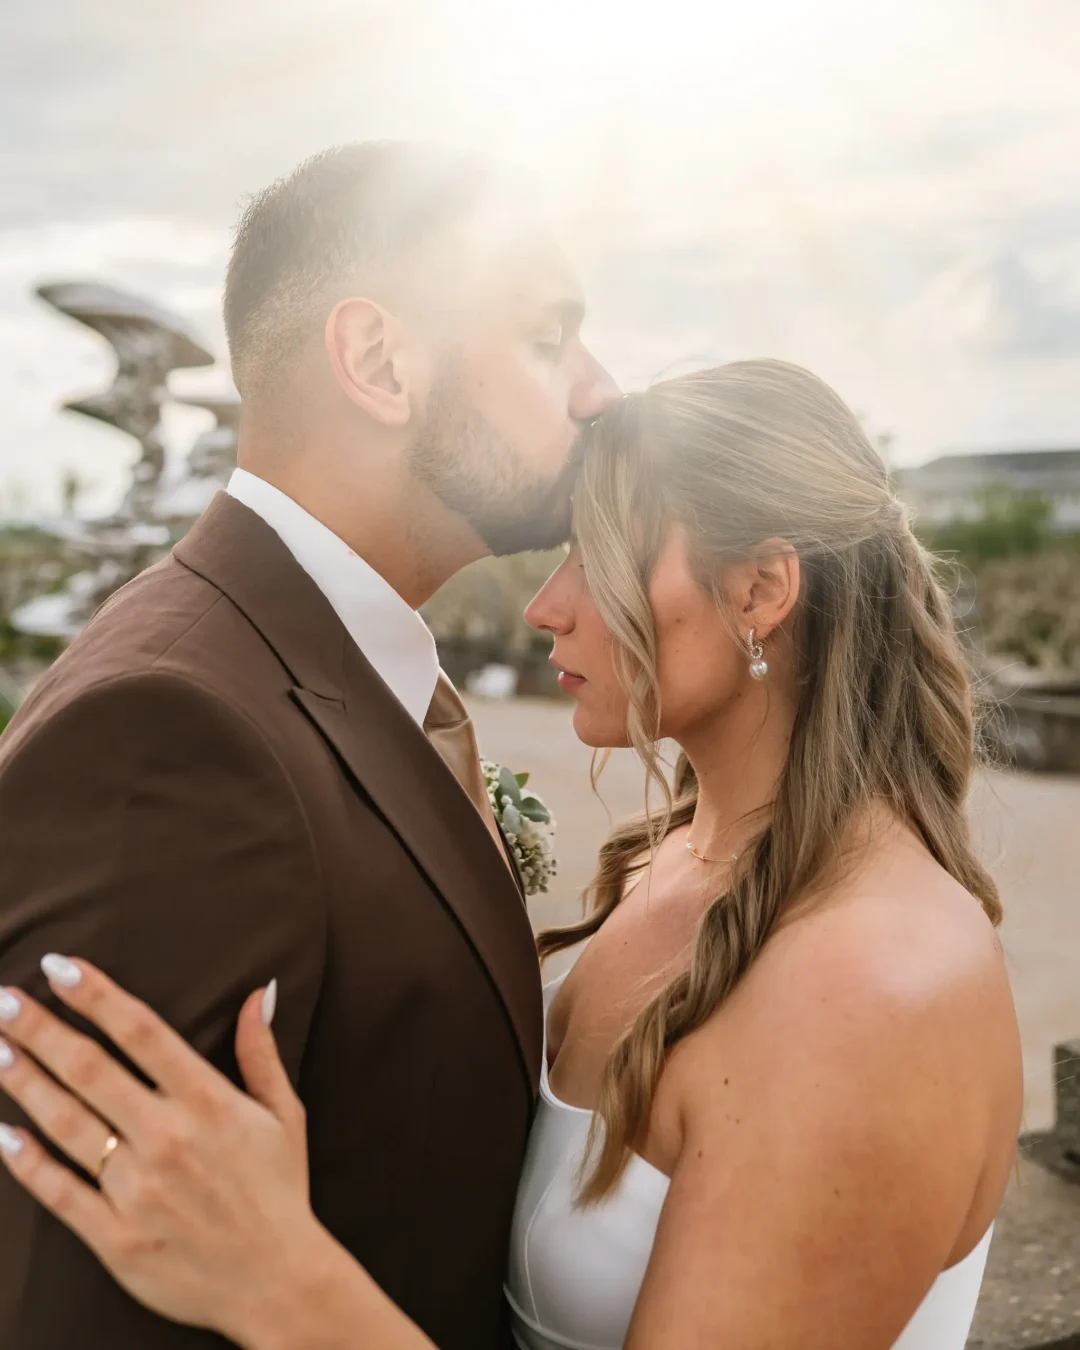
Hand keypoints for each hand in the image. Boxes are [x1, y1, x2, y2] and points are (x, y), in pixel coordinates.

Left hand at [0, 956, 329, 1345]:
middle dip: (40, 1030)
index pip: (142, 1032)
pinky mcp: (116, 1237)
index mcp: (209, 1102)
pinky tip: (3, 1133)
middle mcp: (168, 1137)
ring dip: (25, 1082)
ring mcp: (137, 1188)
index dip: (97, 995)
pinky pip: (60, 1192)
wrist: (278, 1284)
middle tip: (2, 999)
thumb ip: (261, 1052)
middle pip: (90, 1069)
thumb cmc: (281, 1192)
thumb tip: (259, 991)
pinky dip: (27, 1162)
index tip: (60, 967)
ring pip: (66, 1124)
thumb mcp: (285, 1115)